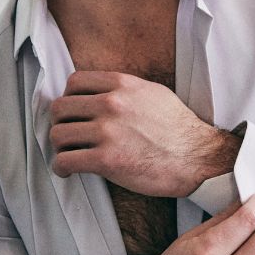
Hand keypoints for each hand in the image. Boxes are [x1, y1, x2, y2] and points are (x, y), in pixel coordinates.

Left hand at [49, 70, 239, 196]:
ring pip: (58, 134)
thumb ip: (124, 90)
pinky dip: (61, 168)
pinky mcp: (106, 160)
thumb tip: (101, 92)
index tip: (73, 112)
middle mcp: (111, 104)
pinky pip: (65, 161)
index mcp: (121, 85)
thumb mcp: (153, 93)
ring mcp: (107, 132)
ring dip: (59, 146)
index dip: (69, 98)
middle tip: (68, 135)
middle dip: (60, 123)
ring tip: (68, 154)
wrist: (197, 158)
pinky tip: (68, 171)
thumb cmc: (178, 129)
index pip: (74, 82)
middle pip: (60, 108)